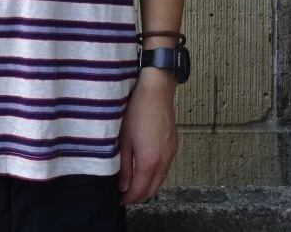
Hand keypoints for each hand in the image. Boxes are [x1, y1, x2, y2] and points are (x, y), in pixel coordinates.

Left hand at [117, 68, 177, 204]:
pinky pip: (165, 168)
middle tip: (123, 195)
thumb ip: (124, 165)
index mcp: (150, 161)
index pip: (139, 191)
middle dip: (137, 196)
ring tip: (131, 183)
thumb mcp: (123, 138)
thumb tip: (122, 186)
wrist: (156, 89)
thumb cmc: (136, 110)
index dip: (127, 199)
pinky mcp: (173, 145)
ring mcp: (171, 153)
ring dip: (147, 186)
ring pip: (160, 180)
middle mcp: (164, 161)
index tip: (117, 200)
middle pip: (152, 190)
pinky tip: (144, 168)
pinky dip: (154, 175)